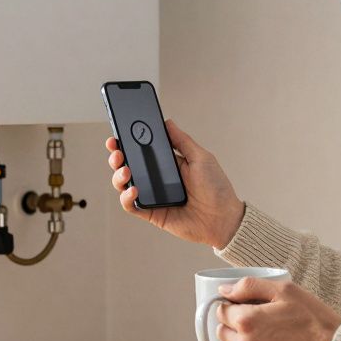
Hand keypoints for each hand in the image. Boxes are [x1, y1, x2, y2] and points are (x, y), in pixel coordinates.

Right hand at [105, 119, 244, 248]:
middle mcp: (157, 178)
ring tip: (126, 171)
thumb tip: (167, 122)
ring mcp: (152, 195)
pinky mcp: (151, 212)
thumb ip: (182, 141)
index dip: (127, 142)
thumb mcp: (201, 158)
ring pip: (124, 184)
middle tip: (117, 151)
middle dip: (117, 156)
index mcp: (168, 163)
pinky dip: (127, 198)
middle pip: (128, 165)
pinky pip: (131, 205)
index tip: (118, 134)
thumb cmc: (216, 188)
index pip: (142, 150)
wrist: (222, 218)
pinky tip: (133, 190)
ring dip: (119, 175)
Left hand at [216, 277, 340, 340]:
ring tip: (265, 337)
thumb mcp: (286, 290)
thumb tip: (224, 289)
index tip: (247, 306)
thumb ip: (250, 286)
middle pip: (222, 332)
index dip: (232, 306)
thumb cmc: (314, 320)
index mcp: (246, 321)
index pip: (220, 311)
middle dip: (234, 325)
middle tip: (258, 321)